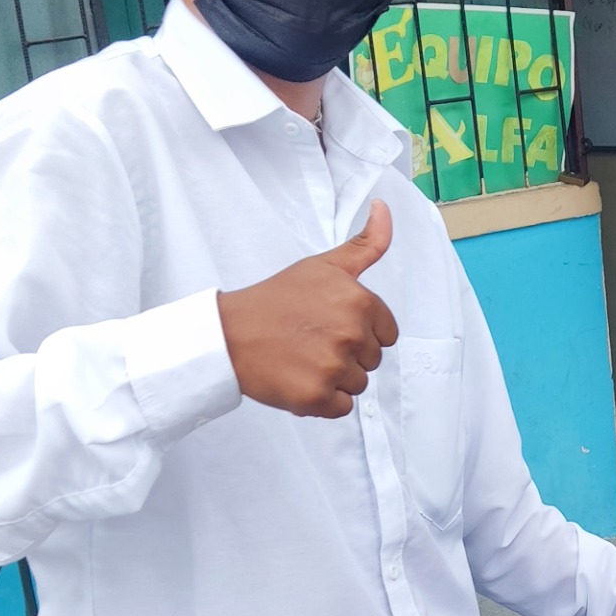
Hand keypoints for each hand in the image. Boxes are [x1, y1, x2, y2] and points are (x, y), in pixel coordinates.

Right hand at [218, 199, 397, 418]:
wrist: (229, 333)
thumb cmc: (276, 299)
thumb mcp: (323, 266)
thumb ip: (365, 244)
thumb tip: (384, 207)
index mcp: (359, 301)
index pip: (386, 334)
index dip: (361, 332)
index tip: (330, 324)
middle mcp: (351, 334)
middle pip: (372, 361)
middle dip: (346, 354)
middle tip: (311, 341)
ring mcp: (334, 367)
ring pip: (357, 385)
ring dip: (334, 378)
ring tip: (302, 359)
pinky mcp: (317, 397)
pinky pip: (340, 408)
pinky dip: (322, 401)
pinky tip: (299, 378)